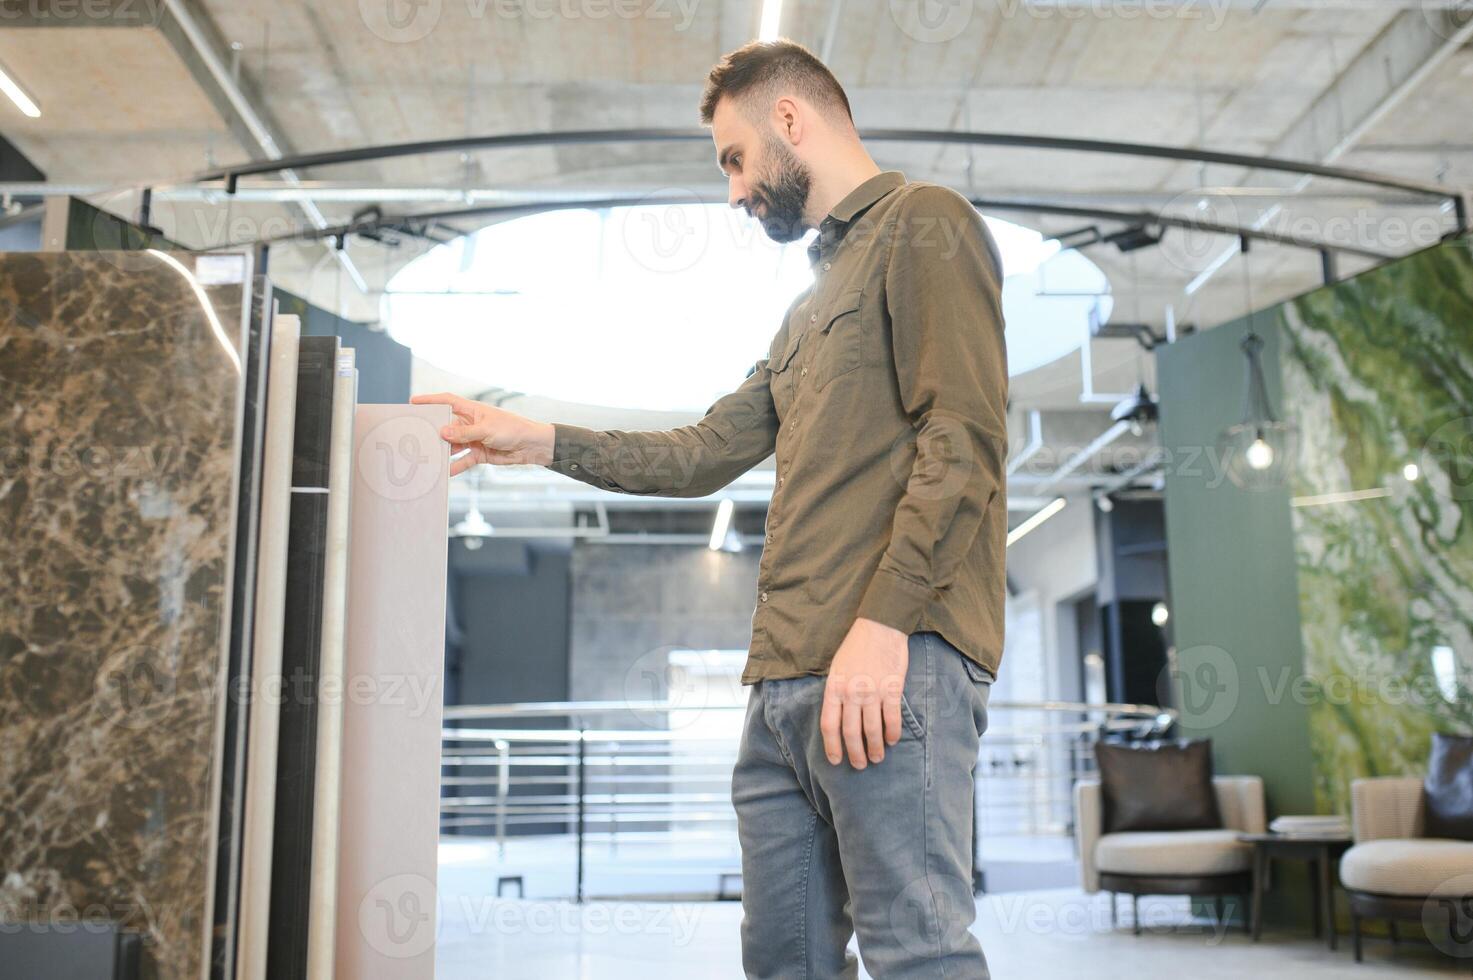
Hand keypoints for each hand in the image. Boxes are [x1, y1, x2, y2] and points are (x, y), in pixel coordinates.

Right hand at [410, 392, 555, 476]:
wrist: (531, 446)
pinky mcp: (479, 454)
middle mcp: (470, 424)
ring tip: (427, 458)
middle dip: (432, 432)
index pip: (447, 402)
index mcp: (472, 410)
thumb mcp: (486, 429)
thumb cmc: (512, 429)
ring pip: (452, 446)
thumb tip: (442, 432)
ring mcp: (473, 439)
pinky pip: (463, 461)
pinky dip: (455, 467)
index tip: (412, 402)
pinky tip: (445, 473)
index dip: (430, 400)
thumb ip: (464, 432)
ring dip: (442, 452)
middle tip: (415, 438)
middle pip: (446, 427)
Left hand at [820, 618, 908, 768]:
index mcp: (834, 688)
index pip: (829, 725)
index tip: (836, 761)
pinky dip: (893, 732)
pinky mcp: (892, 688)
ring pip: (872, 730)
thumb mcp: (837, 668)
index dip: (832, 746)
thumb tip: (839, 718)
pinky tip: (893, 740)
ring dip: (876, 748)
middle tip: (860, 765)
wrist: (880, 626)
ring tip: (878, 757)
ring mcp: (872, 691)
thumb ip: (837, 693)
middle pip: (851, 733)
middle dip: (855, 753)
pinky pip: (892, 718)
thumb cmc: (856, 647)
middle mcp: (851, 693)